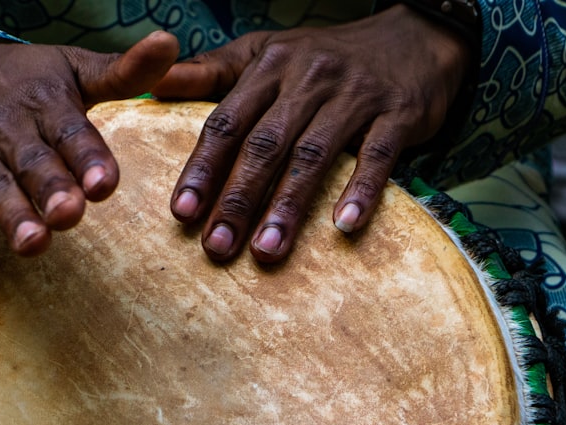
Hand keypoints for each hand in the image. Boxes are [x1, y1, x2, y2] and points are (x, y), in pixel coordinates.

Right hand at [0, 32, 177, 273]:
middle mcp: (8, 131)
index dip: (88, 158)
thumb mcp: (67, 68)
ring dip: (12, 217)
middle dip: (52, 190)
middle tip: (70, 214)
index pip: (71, 132)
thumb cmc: (12, 79)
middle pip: (34, 165)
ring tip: (32, 243)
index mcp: (45, 105)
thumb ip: (122, 73)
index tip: (105, 184)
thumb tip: (170, 44)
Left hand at [151, 6, 473, 263]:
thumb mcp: (265, 52)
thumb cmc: (325, 56)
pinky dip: (362, 189)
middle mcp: (308, 79)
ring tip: (266, 250)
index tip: (182, 213)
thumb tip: (151, 87)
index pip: (227, 122)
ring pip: (314, 155)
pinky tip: (344, 226)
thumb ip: (210, 73)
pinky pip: (377, 155)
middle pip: (265, 145)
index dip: (203, 169)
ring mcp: (355, 95)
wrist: (414, 34)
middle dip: (238, 199)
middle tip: (217, 246)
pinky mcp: (398, 113)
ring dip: (288, 206)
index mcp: (269, 67)